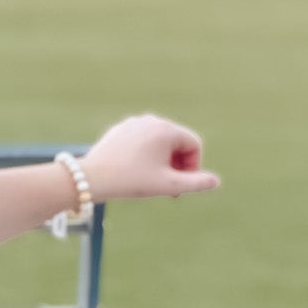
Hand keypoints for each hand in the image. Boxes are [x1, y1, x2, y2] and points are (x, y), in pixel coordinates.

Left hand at [78, 114, 219, 204]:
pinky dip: (145, 154)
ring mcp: (134, 122)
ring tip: (153, 180)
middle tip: (169, 188)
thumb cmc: (130, 181)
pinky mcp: (121, 129)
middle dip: (177, 164)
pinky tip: (136, 171)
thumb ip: (194, 183)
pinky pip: (142, 141)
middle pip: (177, 141)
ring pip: (159, 141)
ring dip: (163, 160)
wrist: (91, 178)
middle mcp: (152, 120)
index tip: (182, 186)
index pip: (194, 144)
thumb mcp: (167, 185)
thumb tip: (216, 182)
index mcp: (166, 129)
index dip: (193, 166)